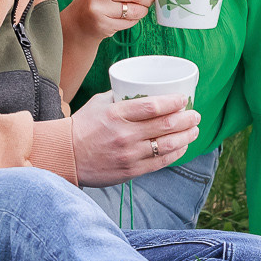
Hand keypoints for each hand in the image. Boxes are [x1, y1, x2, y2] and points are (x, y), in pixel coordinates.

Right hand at [70, 90, 199, 186]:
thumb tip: (143, 88)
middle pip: (166, 125)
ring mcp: (128, 154)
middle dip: (187, 118)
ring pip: (168, 145)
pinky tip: (183, 146)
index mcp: (116, 113)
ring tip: (194, 130)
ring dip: (187, 136)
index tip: (185, 99)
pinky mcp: (130, 171)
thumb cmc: (82, 126)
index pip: (153, 106)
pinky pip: (160, 162)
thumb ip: (121, 96)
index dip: (174, 102)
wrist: (64, 156)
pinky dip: (176, 153)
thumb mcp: (99, 103)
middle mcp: (124, 134)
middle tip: (196, 114)